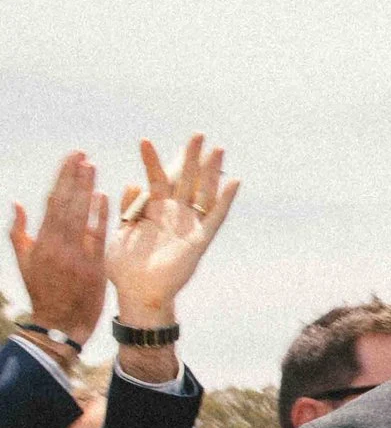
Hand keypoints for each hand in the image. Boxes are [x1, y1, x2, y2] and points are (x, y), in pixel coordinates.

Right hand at [9, 154, 107, 346]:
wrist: (60, 324)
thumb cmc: (42, 291)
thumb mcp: (25, 262)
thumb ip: (19, 231)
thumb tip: (18, 203)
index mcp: (41, 243)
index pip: (52, 203)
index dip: (62, 179)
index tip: (70, 159)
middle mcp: (58, 246)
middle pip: (66, 204)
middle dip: (74, 177)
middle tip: (82, 155)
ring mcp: (77, 256)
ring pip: (81, 216)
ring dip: (87, 189)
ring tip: (91, 167)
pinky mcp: (94, 267)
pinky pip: (98, 237)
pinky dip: (100, 216)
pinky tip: (103, 196)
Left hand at [106, 135, 238, 325]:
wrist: (138, 293)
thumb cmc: (124, 266)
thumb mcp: (119, 232)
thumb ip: (127, 208)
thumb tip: (133, 184)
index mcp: (152, 210)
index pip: (155, 178)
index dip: (151, 161)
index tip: (144, 141)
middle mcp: (173, 213)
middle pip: (185, 179)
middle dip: (190, 157)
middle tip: (196, 134)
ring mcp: (188, 224)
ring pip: (203, 191)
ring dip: (210, 171)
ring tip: (217, 148)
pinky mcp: (200, 239)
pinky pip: (216, 216)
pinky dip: (225, 199)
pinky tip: (234, 181)